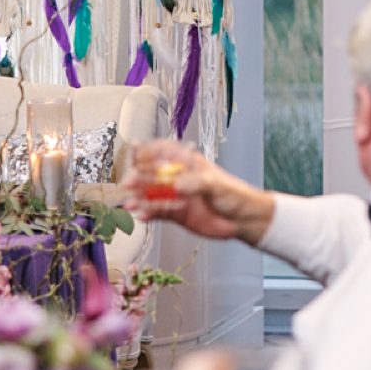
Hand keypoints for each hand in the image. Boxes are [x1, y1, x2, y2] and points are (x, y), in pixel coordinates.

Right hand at [121, 140, 273, 243]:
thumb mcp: (216, 184)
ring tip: (130, 203)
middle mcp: (179, 178)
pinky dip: (150, 214)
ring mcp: (177, 196)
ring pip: (153, 195)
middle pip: (154, 174)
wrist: (242, 219)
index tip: (135, 152)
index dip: (149, 150)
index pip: (164, 151)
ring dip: (140, 198)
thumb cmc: (233, 194)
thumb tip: (177, 184)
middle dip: (139, 177)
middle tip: (128, 182)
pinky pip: (160, 213)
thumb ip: (196, 183)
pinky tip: (141, 216)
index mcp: (188, 163)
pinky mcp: (177, 214)